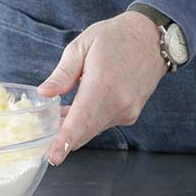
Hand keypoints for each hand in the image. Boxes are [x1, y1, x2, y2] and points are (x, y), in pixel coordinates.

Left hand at [38, 11, 168, 164]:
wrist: (152, 37)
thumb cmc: (114, 37)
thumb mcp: (81, 46)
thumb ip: (62, 73)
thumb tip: (44, 93)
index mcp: (102, 84)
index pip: (81, 121)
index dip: (64, 141)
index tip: (54, 157)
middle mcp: (118, 102)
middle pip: (85, 132)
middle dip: (63, 139)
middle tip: (43, 136)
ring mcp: (127, 110)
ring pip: (93, 129)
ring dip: (74, 129)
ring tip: (57, 116)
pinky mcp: (131, 113)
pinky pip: (103, 124)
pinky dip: (88, 123)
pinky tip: (77, 110)